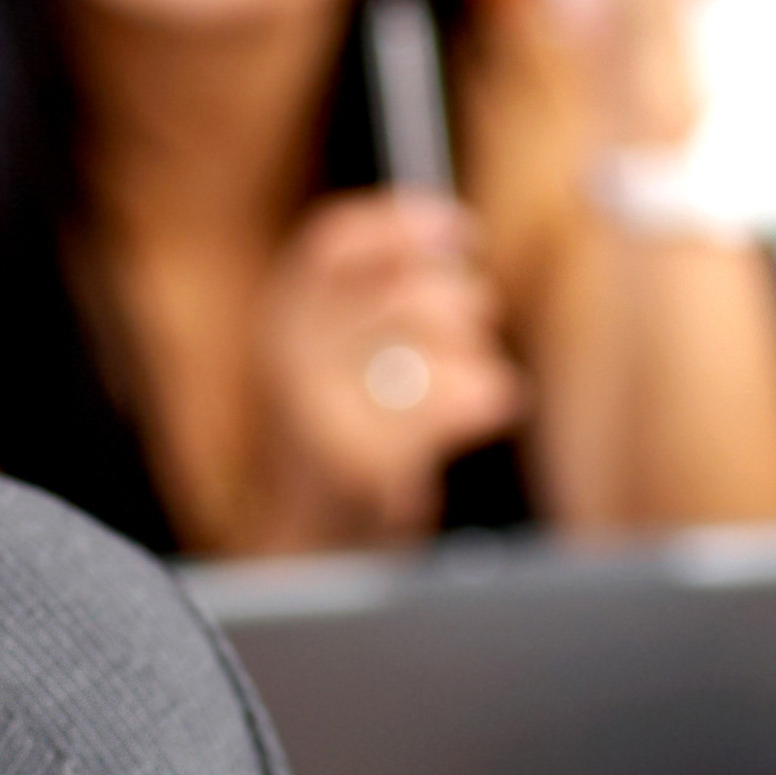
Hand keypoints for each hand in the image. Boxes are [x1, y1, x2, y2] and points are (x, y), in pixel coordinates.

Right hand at [256, 191, 527, 543]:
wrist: (309, 549)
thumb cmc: (340, 441)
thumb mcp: (336, 358)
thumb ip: (371, 301)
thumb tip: (440, 236)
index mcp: (279, 323)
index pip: (333, 243)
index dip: (401, 225)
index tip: (458, 229)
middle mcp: (290, 359)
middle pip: (398, 291)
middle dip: (456, 298)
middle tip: (480, 308)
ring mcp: (324, 412)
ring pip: (430, 346)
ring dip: (472, 355)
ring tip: (478, 380)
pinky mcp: (363, 460)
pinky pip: (451, 405)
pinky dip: (488, 398)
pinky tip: (496, 402)